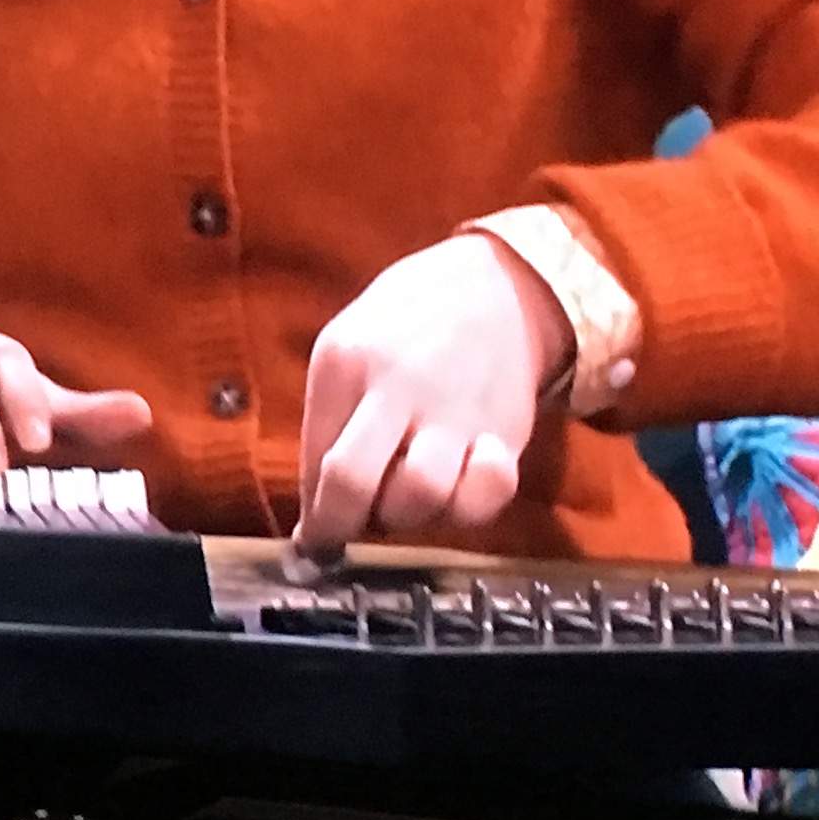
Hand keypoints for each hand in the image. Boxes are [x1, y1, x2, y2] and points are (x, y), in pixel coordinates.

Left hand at [292, 235, 571, 553]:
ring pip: (420, 495)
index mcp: (346, 363)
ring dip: (407, 516)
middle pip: (353, 484)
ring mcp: (454, 410)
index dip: (315, 513)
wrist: (496, 287)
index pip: (315, 464)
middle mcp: (398, 386)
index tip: (317, 532)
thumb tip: (313, 515)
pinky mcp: (504, 431)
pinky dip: (472, 503)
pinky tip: (462, 481)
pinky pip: (487, 493)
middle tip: (351, 526)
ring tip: (405, 497)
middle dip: (342, 526)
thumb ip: (327, 424)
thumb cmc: (405, 327)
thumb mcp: (347, 348)